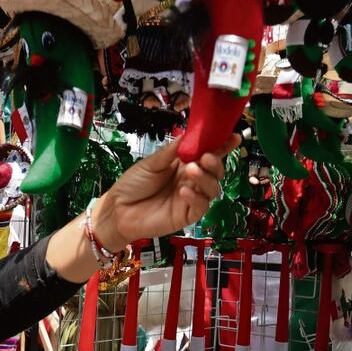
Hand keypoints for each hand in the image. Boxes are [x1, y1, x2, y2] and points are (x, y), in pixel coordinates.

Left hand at [92, 133, 240, 248]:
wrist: (117, 209)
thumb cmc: (133, 184)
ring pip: (212, 189)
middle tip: (204, 157)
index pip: (208, 154)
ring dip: (205, 178)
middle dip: (215, 162)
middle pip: (215, 171)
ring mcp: (191, 198)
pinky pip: (200, 206)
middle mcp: (192, 180)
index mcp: (185, 164)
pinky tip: (183, 190)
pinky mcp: (187, 215)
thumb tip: (189, 134)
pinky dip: (196, 197)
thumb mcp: (151, 163)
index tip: (234, 136)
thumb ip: (171, 152)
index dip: (222, 146)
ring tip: (191, 170)